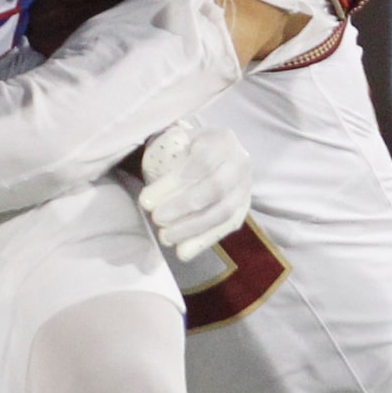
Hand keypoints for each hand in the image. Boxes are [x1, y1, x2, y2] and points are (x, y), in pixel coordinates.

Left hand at [138, 119, 253, 261]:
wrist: (212, 155)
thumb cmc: (186, 149)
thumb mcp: (176, 141)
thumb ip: (165, 154)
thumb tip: (152, 186)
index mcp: (222, 139)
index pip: (200, 162)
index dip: (173, 183)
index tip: (146, 199)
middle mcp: (240, 162)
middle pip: (215, 188)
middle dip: (182, 206)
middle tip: (156, 218)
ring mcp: (245, 187)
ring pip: (224, 212)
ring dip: (192, 228)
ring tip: (165, 237)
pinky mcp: (243, 208)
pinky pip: (227, 228)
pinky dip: (204, 241)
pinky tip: (183, 252)